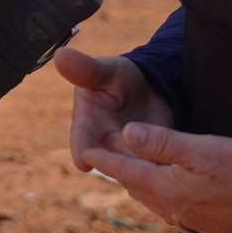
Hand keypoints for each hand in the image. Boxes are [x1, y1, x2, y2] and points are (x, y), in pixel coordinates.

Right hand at [54, 47, 173, 173]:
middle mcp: (103, 146)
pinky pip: (153, 177)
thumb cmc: (119, 78)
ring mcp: (125, 159)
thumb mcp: (106, 71)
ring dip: (144, 172)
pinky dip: (161, 176)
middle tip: (139, 159)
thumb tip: (59, 55)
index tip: (83, 163)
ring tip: (159, 168)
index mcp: (87, 124)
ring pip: (133, 172)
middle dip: (124, 161)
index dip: (82, 149)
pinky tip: (172, 174)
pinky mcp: (147, 167)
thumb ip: (85, 69)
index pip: (82, 138)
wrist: (149, 92)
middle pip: (112, 160)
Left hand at [81, 123, 231, 232]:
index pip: (127, 171)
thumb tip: (127, 134)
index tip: (87, 152)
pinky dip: (168, 203)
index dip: (106, 159)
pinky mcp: (215, 227)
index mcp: (168, 188)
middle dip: (122, 175)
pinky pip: (180, 215)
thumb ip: (161, 142)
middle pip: (140, 190)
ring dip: (144, 190)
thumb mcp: (199, 148)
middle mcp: (176, 210)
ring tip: (135, 179)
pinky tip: (174, 201)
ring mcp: (196, 222)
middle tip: (107, 162)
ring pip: (158, 204)